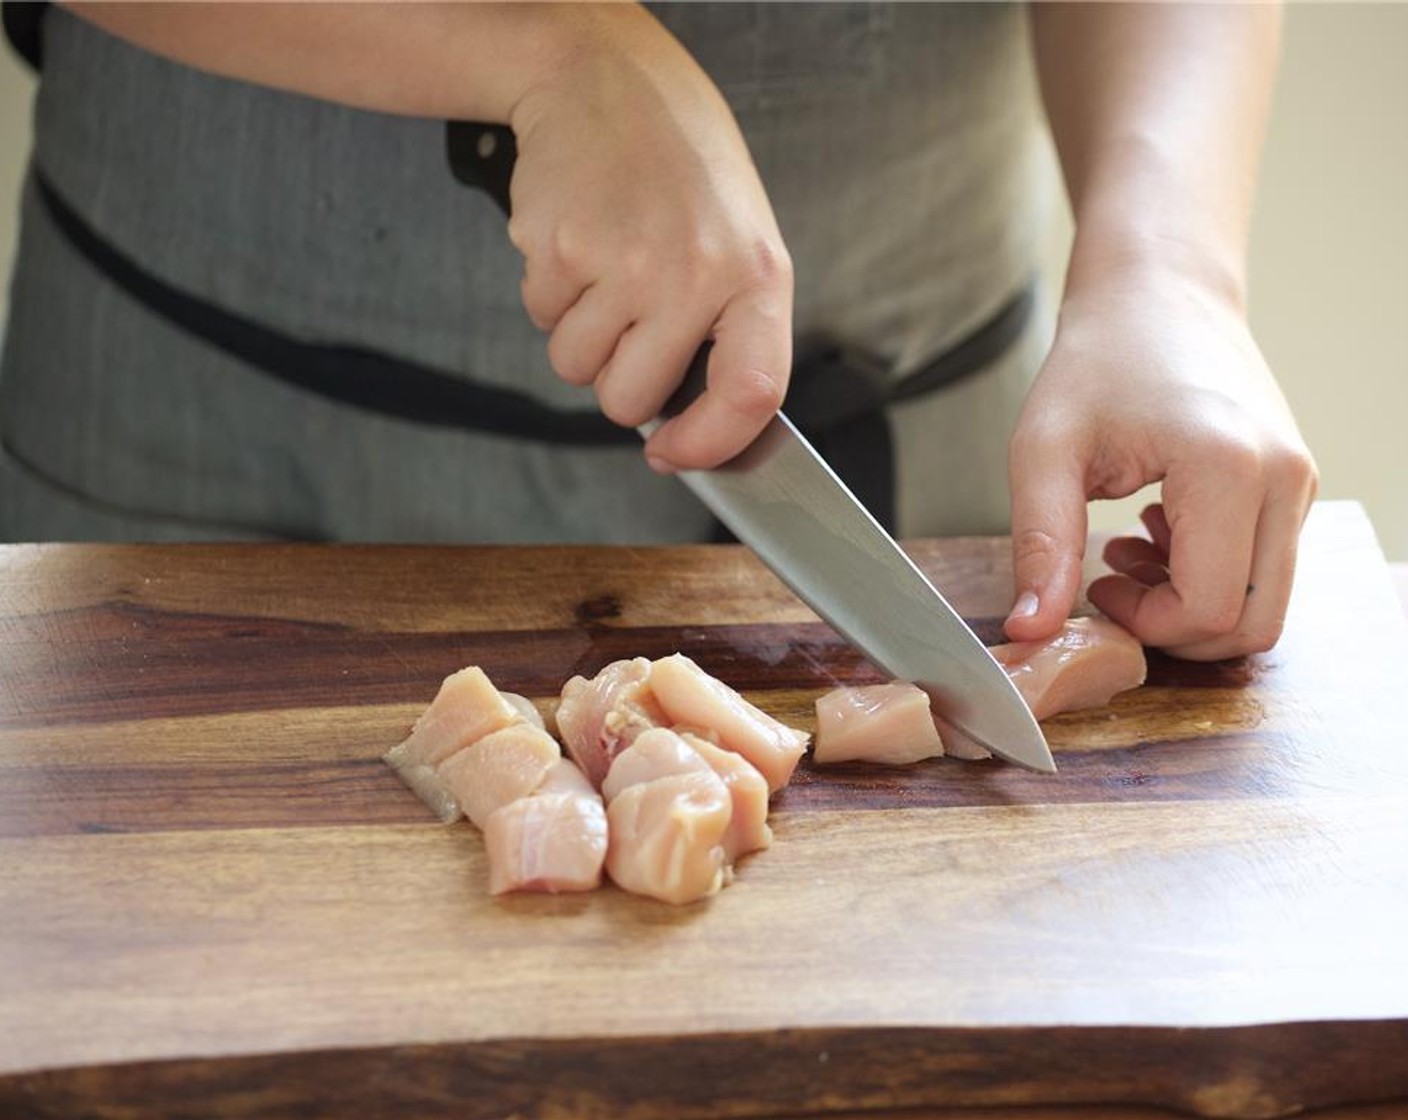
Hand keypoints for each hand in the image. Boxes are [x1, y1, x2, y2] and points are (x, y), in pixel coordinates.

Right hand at [506, 7, 792, 469]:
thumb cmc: (680, 170)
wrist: (607, 81)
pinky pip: (539, 317)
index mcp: (756, 275)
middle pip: (629, 399)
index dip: (709, 444)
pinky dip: (549, 291)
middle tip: (627, 319)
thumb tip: (681, 429)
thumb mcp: (738, 243)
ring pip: (574, 367)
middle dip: (615, 380)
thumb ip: (725, 333)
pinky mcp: (560, 246)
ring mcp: (625, 261)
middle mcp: (694, 272)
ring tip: (606, 263)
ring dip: (578, 332)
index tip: (674, 454)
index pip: (750, 393)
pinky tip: (578, 239)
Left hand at [1004, 263, 1316, 659]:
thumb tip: (1030, 630)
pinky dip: (1211, 572)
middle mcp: (1284, 477)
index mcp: (1230, 467)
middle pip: (1251, 621)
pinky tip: (1156, 529)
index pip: (1208, 609)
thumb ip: (1041, 545)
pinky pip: (1264, 566)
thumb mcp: (1045, 451)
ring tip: (1128, 548)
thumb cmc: (1097, 359)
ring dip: (1192, 600)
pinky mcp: (1294, 482)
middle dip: (1174, 627)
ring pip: (1263, 600)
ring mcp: (1299, 480)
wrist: (1157, 292)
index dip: (1145, 623)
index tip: (1095, 586)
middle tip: (1111, 580)